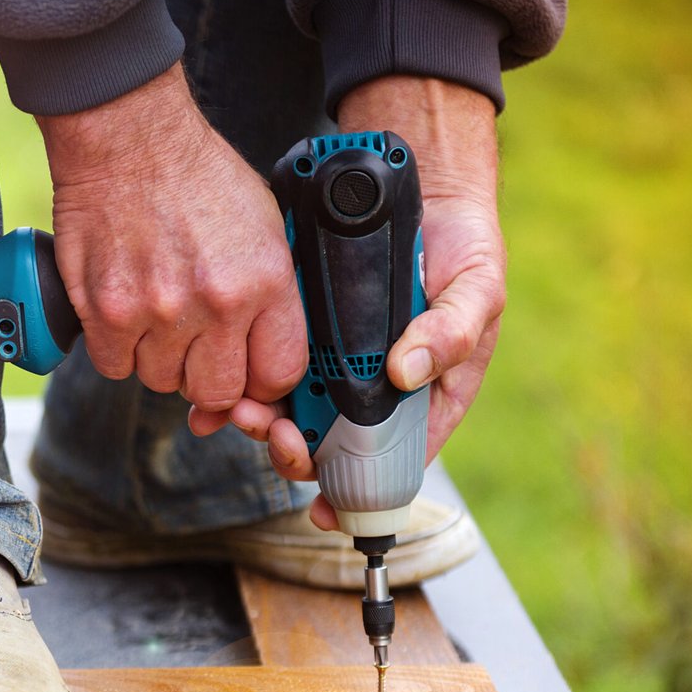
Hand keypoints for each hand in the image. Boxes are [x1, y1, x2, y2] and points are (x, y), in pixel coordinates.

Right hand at [37, 65, 307, 420]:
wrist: (129, 138)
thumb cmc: (195, 175)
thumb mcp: (263, 225)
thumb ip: (270, 295)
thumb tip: (264, 351)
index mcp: (264, 281)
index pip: (277, 374)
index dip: (261, 381)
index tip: (246, 371)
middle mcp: (215, 303)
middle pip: (216, 392)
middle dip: (205, 375)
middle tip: (194, 343)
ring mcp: (157, 312)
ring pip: (160, 382)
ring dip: (158, 357)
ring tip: (155, 312)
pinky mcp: (106, 312)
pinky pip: (114, 367)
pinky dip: (117, 348)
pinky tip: (124, 312)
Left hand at [226, 76, 505, 529]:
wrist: (418, 185)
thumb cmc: (461, 248)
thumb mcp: (477, 289)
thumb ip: (450, 333)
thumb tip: (405, 373)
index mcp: (419, 396)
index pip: (388, 461)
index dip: (354, 490)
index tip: (323, 506)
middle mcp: (371, 388)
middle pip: (326, 443)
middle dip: (292, 449)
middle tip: (270, 432)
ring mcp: (331, 361)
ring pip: (288, 411)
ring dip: (259, 420)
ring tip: (237, 407)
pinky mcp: (297, 332)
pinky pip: (264, 368)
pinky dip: (238, 383)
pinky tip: (214, 393)